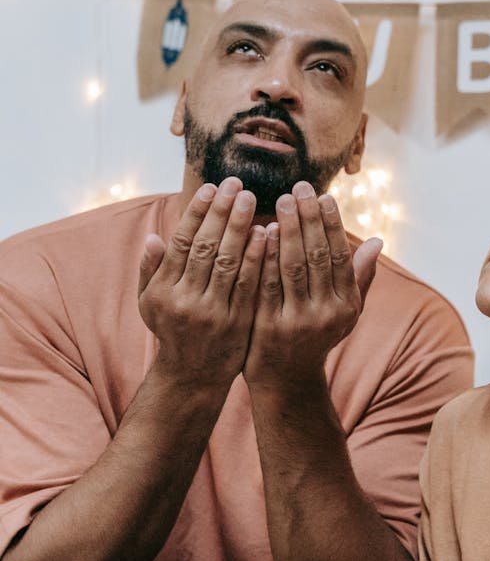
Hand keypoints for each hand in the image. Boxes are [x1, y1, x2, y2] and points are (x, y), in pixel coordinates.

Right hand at [138, 178, 264, 387]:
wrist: (193, 376)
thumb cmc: (172, 330)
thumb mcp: (151, 304)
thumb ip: (151, 270)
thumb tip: (153, 237)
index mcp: (163, 290)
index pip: (181, 242)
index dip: (197, 212)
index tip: (211, 188)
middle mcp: (185, 300)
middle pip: (205, 246)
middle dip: (221, 212)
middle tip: (237, 184)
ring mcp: (212, 313)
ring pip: (227, 262)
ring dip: (240, 227)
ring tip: (251, 199)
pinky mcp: (237, 323)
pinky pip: (250, 284)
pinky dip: (259, 257)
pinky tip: (267, 234)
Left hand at [243, 183, 381, 389]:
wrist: (287, 378)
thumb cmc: (317, 335)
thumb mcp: (345, 310)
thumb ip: (359, 276)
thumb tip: (378, 240)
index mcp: (347, 306)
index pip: (341, 256)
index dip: (333, 225)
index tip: (324, 197)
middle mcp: (326, 314)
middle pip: (318, 257)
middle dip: (309, 219)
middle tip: (299, 187)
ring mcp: (297, 322)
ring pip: (293, 267)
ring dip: (288, 230)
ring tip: (281, 201)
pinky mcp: (269, 327)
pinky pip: (267, 284)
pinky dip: (265, 255)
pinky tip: (260, 231)